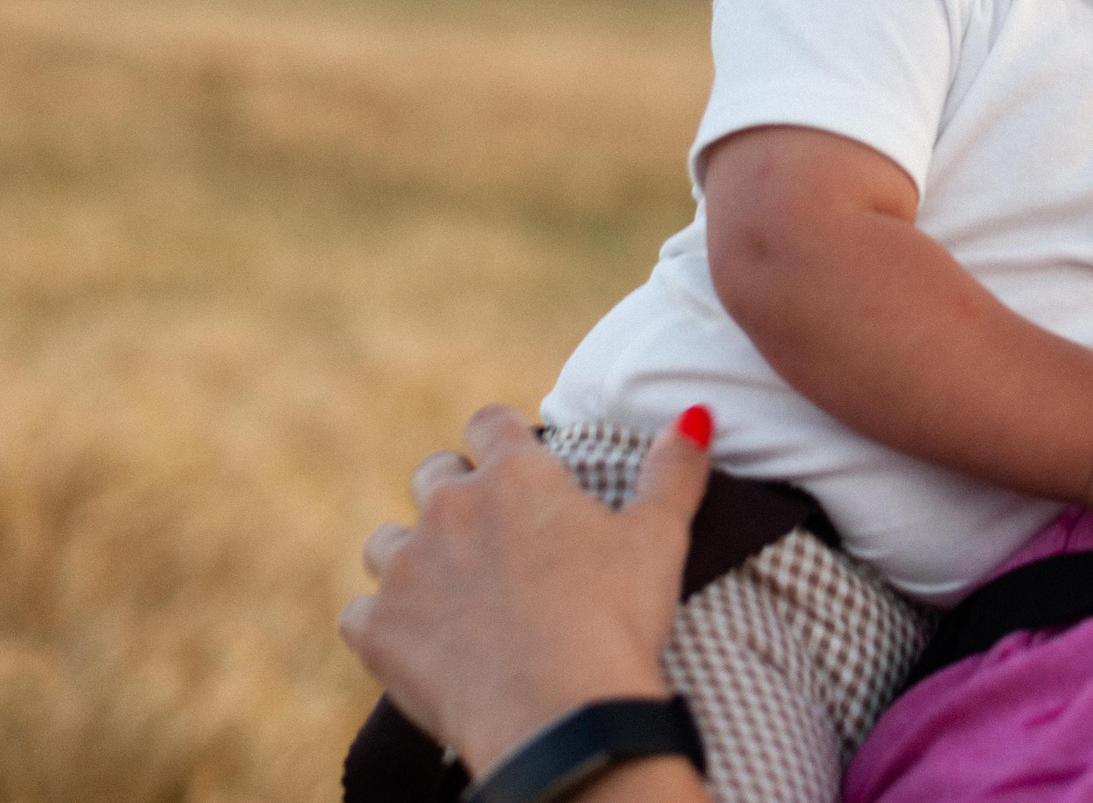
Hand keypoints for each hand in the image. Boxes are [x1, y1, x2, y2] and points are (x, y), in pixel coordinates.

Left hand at [338, 404, 712, 775]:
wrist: (560, 716)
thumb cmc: (616, 619)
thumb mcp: (659, 537)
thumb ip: (674, 469)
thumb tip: (695, 414)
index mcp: (517, 477)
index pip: (491, 423)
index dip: (502, 435)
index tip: (512, 454)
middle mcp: (450, 509)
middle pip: (432, 474)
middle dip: (455, 490)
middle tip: (489, 529)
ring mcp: (405, 570)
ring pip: (385, 541)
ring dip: (412, 555)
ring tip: (449, 586)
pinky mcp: (377, 631)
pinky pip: (359, 613)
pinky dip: (382, 623)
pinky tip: (416, 639)